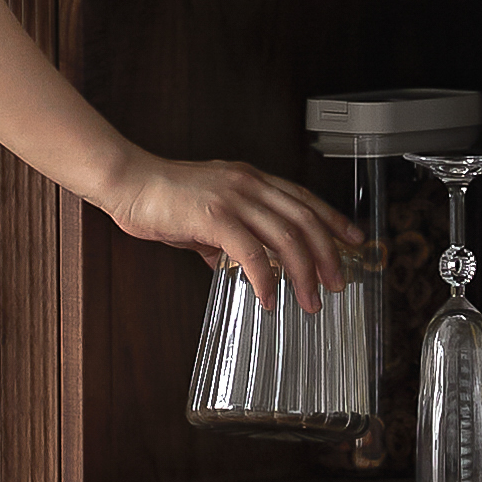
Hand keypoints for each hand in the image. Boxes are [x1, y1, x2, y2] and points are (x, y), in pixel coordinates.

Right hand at [104, 154, 366, 303]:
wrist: (127, 183)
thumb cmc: (161, 199)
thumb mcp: (204, 216)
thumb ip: (224, 238)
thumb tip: (237, 265)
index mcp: (250, 179)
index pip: (304, 198)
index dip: (333, 219)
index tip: (354, 240)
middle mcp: (249, 184)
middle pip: (305, 219)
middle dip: (328, 255)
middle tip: (337, 284)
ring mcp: (233, 198)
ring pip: (286, 237)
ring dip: (304, 273)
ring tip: (310, 301)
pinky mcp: (213, 215)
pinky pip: (251, 251)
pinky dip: (265, 278)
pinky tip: (270, 299)